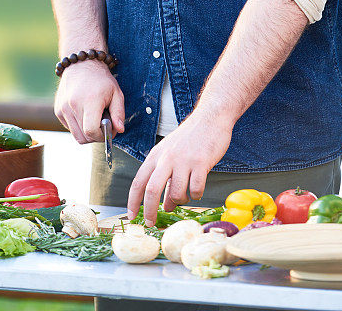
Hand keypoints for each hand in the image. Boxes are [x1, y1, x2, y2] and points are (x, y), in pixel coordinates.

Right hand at [54, 58, 124, 143]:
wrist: (82, 64)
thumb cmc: (101, 79)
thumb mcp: (116, 93)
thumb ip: (119, 113)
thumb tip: (119, 130)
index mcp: (90, 101)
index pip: (91, 131)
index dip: (102, 136)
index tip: (109, 131)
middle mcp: (73, 105)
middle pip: (84, 137)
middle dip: (96, 136)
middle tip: (103, 125)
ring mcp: (63, 108)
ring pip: (76, 135)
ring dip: (87, 133)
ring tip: (94, 119)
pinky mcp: (58, 110)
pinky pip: (69, 128)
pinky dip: (78, 126)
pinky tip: (84, 114)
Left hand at [127, 109, 233, 226]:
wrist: (210, 118)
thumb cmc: (190, 138)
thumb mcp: (170, 154)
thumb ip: (165, 178)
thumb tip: (165, 205)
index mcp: (156, 156)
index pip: (138, 181)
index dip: (132, 201)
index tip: (131, 216)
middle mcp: (167, 158)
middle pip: (151, 190)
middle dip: (149, 211)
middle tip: (151, 223)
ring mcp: (183, 161)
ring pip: (176, 194)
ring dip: (180, 201)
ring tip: (185, 195)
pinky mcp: (200, 163)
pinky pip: (196, 190)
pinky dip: (196, 194)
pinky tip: (198, 187)